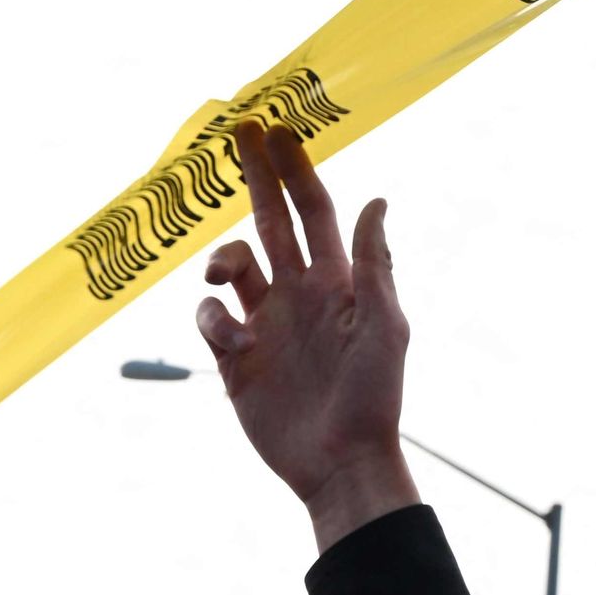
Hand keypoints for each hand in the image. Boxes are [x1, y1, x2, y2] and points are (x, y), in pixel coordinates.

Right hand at [194, 120, 416, 551]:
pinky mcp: (236, 361)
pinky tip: (238, 348)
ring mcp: (265, 326)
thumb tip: (376, 199)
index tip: (277, 131)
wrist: (340, 463)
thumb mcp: (384, 325)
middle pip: (270, 222)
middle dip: (256, 177)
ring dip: (222, 260)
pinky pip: (211, 321)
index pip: (311, 212)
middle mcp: (297, 295)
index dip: (295, 171)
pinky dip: (214, 323)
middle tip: (240, 131)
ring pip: (231, 268)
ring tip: (222, 278)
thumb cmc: (372, 397)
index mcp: (334, 282)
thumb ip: (374, 262)